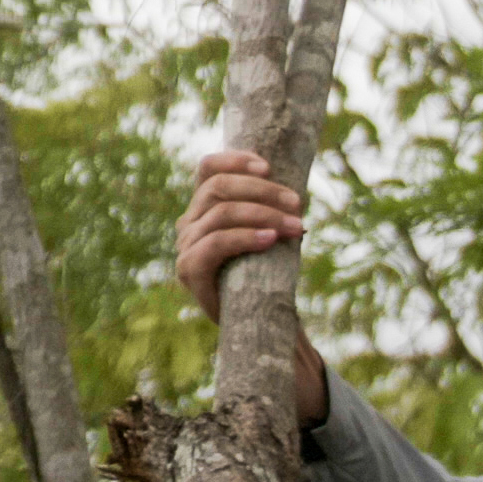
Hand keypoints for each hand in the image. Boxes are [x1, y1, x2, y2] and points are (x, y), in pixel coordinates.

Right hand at [172, 150, 305, 321]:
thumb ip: (266, 206)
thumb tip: (293, 187)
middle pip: (218, 187)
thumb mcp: (265, 231)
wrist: (257, 321)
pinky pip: (217, 243)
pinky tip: (271, 239)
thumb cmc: (263, 271)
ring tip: (296, 227)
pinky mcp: (189, 270)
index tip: (269, 167)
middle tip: (297, 203)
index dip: (235, 160)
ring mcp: (185, 246)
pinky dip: (247, 237)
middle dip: (263, 191)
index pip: (207, 168)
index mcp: (202, 207)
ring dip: (265, 215)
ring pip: (221, 213)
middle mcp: (189, 223)